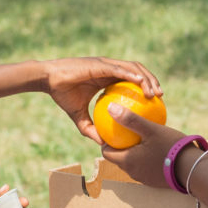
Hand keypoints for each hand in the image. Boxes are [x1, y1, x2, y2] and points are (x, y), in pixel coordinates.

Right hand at [43, 58, 161, 144]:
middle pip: (138, 72)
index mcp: (107, 77)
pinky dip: (131, 74)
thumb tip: (102, 144)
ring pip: (132, 68)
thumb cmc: (62, 94)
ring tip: (154, 92)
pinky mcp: (99, 64)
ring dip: (146, 78)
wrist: (48, 80)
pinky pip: (119, 69)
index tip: (155, 101)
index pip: (132, 79)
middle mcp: (110, 68)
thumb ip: (90, 129)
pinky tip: (140, 82)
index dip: (145, 87)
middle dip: (152, 81)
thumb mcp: (78, 115)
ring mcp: (106, 64)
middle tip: (160, 97)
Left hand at [100, 102, 187, 187]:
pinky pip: (144, 166)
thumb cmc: (171, 148)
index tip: (111, 129)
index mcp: (127, 161)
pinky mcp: (154, 180)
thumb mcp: (151, 130)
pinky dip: (144, 157)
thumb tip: (110, 107)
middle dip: (119, 145)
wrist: (192, 169)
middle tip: (125, 131)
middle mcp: (132, 172)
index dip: (106, 141)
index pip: (106, 152)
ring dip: (133, 152)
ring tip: (139, 138)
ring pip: (132, 163)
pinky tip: (154, 146)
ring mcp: (144, 178)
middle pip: (118, 158)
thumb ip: (130, 119)